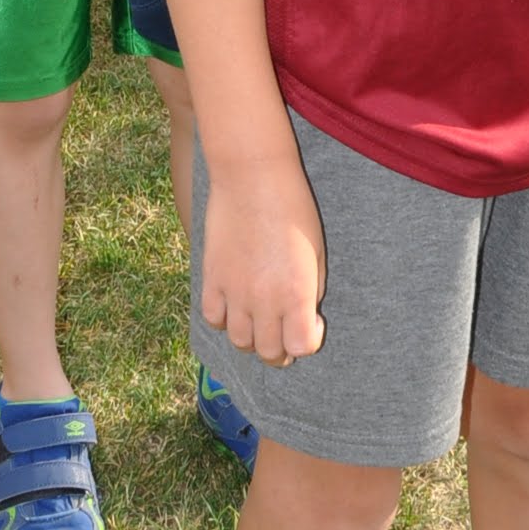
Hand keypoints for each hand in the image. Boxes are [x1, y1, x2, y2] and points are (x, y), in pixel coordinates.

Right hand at [198, 153, 328, 366]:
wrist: (252, 177)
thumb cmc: (293, 207)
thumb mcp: (317, 251)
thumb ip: (310, 289)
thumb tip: (302, 313)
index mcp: (296, 294)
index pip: (302, 347)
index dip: (308, 342)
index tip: (311, 325)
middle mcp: (264, 300)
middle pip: (269, 352)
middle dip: (279, 352)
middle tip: (283, 338)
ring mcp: (234, 291)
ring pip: (239, 341)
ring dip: (251, 340)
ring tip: (258, 325)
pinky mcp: (212, 277)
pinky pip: (212, 317)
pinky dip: (223, 319)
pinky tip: (233, 306)